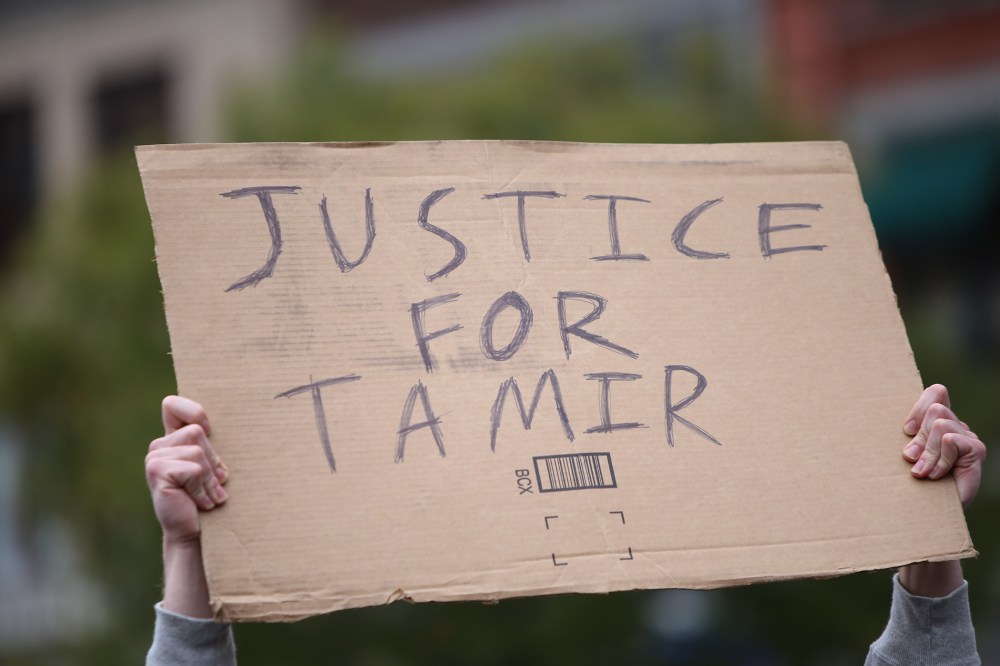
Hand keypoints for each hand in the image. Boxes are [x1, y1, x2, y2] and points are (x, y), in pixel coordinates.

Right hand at [146, 396, 227, 543]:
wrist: (193, 532)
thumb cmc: (207, 498)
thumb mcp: (212, 468)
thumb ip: (210, 446)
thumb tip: (233, 425)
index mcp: (171, 440)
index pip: (172, 405)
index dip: (193, 412)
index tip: (209, 431)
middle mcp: (158, 446)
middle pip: (197, 432)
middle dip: (212, 460)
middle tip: (214, 484)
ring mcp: (154, 458)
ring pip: (197, 452)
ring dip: (209, 479)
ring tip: (209, 496)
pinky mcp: (157, 472)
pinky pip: (193, 470)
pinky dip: (202, 489)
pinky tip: (201, 503)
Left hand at [902, 384, 984, 507]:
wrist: (932, 512)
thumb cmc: (915, 482)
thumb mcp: (908, 455)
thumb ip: (909, 437)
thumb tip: (906, 430)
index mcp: (939, 422)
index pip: (937, 393)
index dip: (919, 407)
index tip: (906, 430)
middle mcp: (956, 427)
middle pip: (936, 409)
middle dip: (919, 436)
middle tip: (911, 458)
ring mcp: (968, 437)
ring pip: (940, 424)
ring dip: (927, 451)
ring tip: (922, 471)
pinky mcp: (976, 450)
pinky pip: (950, 440)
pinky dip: (939, 460)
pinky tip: (936, 475)